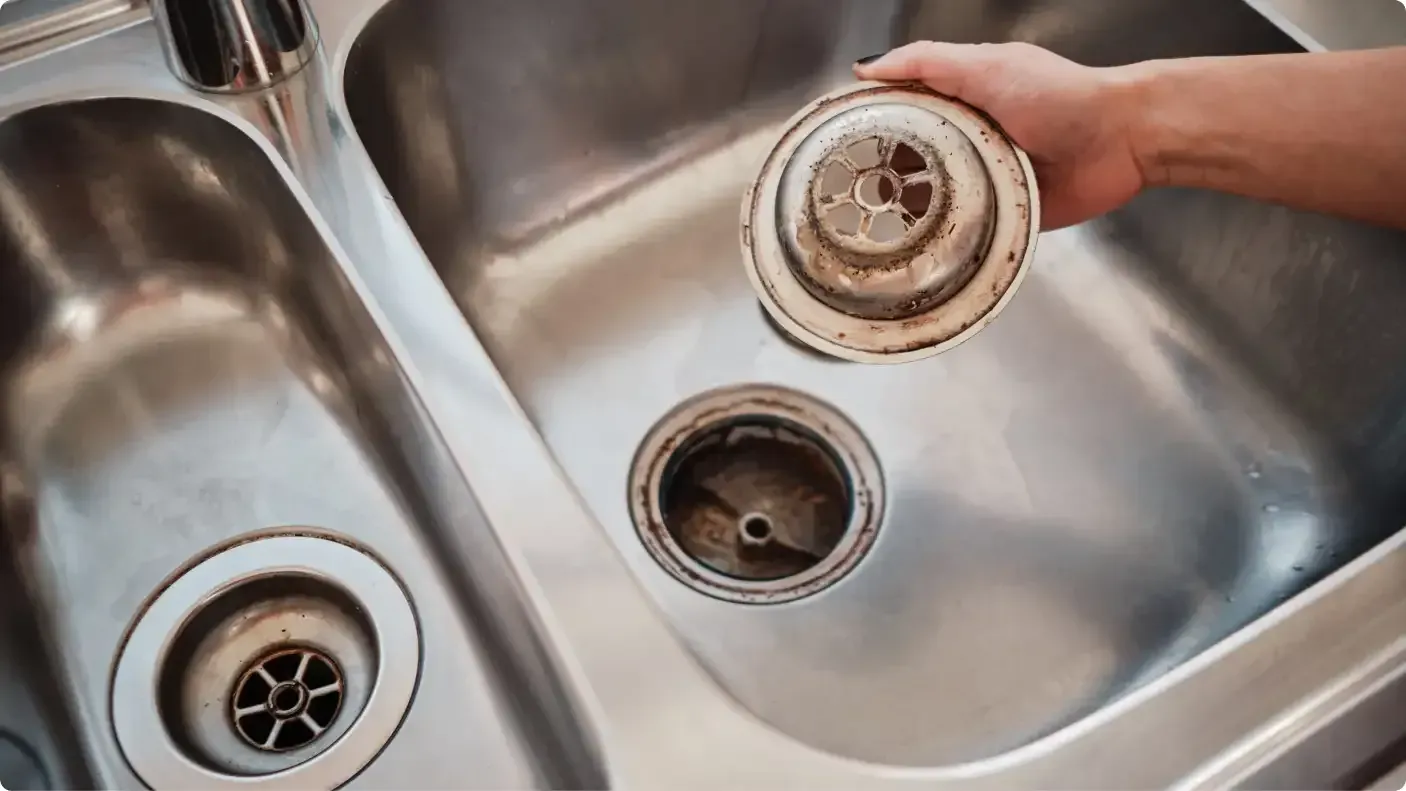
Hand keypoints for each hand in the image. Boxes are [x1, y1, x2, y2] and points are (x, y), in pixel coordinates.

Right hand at [855, 42, 1144, 229]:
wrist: (1121, 140)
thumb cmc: (1061, 97)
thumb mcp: (986, 67)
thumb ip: (928, 63)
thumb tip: (867, 69)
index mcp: (960, 101)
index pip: (902, 111)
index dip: (871, 123)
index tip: (839, 138)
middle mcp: (968, 140)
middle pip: (912, 160)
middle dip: (883, 174)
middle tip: (852, 188)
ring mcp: (984, 179)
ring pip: (933, 198)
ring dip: (910, 208)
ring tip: (876, 219)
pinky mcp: (1002, 214)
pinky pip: (966, 229)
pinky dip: (946, 234)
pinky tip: (918, 243)